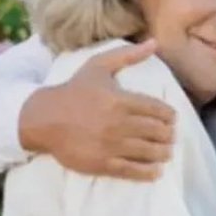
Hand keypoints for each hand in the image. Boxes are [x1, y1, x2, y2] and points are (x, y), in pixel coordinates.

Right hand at [18, 40, 175, 180]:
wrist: (44, 117)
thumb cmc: (74, 90)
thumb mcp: (99, 66)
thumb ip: (128, 55)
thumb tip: (154, 43)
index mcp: (121, 100)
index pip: (157, 110)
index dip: (169, 115)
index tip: (172, 118)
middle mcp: (119, 124)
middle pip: (156, 132)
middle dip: (168, 135)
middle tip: (170, 136)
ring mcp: (111, 145)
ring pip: (148, 152)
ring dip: (162, 153)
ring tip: (166, 152)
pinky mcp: (102, 163)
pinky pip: (132, 170)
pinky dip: (148, 172)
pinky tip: (156, 171)